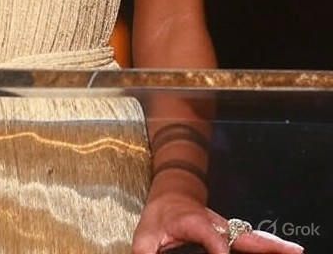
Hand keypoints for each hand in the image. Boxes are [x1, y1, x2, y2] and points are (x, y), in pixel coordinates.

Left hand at [131, 193, 304, 253]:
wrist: (170, 192)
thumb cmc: (159, 215)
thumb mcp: (145, 236)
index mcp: (193, 221)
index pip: (211, 236)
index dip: (218, 248)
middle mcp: (215, 223)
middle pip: (241, 233)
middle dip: (263, 243)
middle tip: (289, 251)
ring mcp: (226, 228)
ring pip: (252, 236)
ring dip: (272, 244)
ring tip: (294, 251)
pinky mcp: (231, 234)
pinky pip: (251, 240)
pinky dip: (268, 245)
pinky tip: (284, 251)